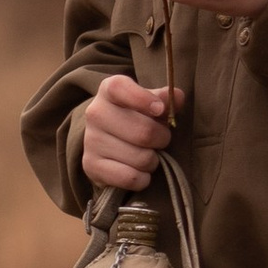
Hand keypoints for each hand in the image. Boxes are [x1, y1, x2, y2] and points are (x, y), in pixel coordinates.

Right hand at [82, 72, 181, 191]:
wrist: (109, 144)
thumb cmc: (137, 118)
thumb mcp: (151, 103)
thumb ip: (166, 98)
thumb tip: (177, 97)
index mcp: (109, 91)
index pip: (119, 88)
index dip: (142, 99)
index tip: (160, 110)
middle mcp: (95, 113)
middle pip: (143, 132)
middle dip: (162, 139)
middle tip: (161, 140)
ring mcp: (91, 140)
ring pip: (141, 158)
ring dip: (152, 160)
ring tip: (148, 155)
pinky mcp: (91, 166)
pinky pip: (130, 178)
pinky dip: (142, 179)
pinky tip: (140, 171)